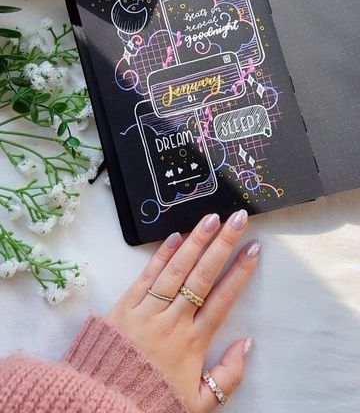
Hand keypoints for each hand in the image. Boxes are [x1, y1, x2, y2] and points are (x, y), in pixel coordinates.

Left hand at [107, 210, 259, 411]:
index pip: (223, 299)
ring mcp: (148, 311)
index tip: (253, 248)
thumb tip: (247, 344)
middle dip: (223, 244)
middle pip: (203, 276)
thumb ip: (228, 376)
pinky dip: (160, 256)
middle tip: (237, 219)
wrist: (105, 406)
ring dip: (195, 241)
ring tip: (211, 218)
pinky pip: (146, 277)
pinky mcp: (125, 307)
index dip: (240, 272)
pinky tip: (175, 237)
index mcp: (193, 343)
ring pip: (176, 270)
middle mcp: (173, 321)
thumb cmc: (153, 402)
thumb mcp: (200, 403)